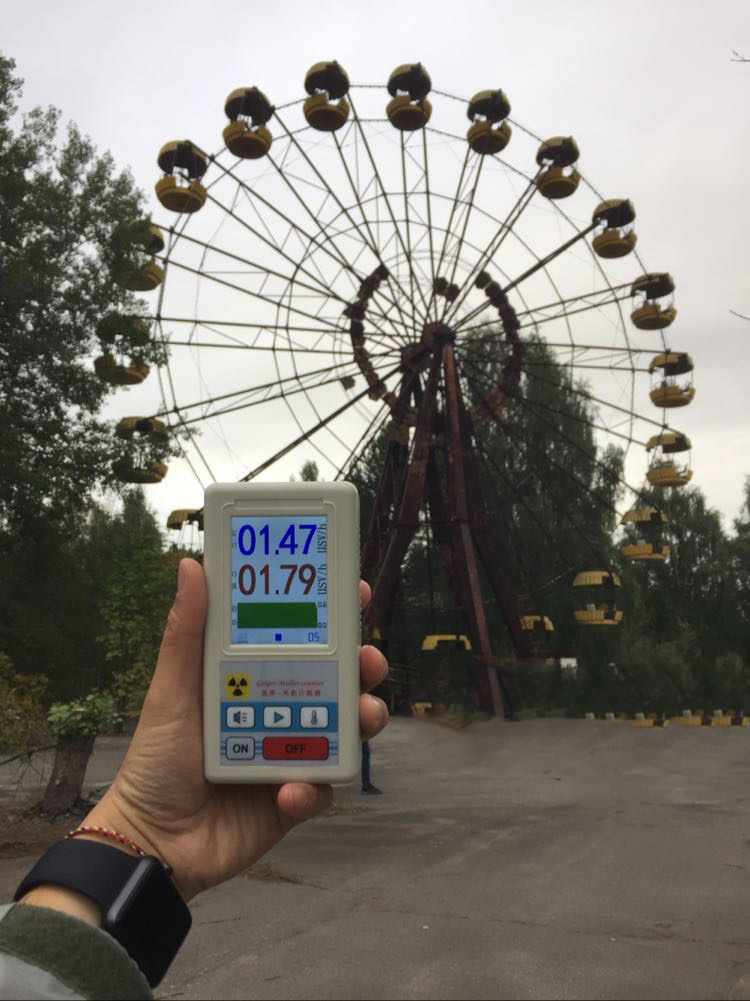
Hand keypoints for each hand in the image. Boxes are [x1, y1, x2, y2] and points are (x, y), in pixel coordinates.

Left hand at [83, 558, 388, 899]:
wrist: (154, 842)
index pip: (303, 638)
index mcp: (254, 678)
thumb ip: (186, 633)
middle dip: (363, 666)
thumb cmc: (156, 761)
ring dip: (361, 720)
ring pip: (346, 729)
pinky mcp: (296, 796)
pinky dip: (313, 787)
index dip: (335, 615)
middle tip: (367, 660)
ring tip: (360, 718)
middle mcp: (281, 709)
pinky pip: (323, 786)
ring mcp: (291, 752)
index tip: (356, 592)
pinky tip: (290, 788)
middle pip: (339, 679)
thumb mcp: (171, 692)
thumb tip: (190, 566)